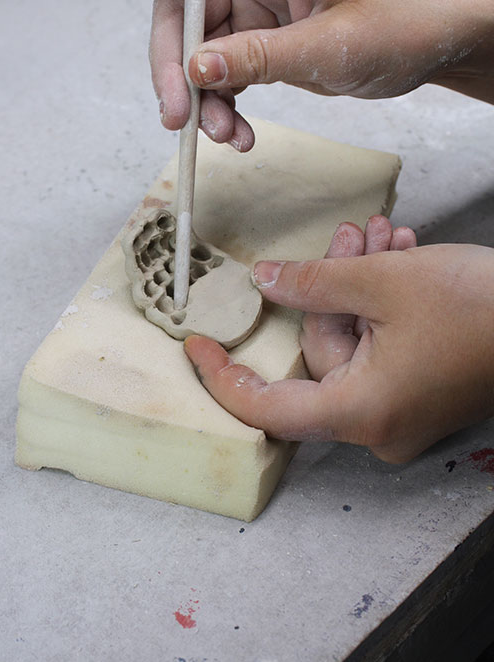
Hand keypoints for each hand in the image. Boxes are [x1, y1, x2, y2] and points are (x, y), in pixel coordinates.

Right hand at [150, 0, 493, 146]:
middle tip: (178, 111)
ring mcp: (253, 11)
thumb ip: (261, 56)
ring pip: (195, 47)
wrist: (431, 47)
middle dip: (172, 58)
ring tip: (221, 133)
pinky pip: (221, 73)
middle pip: (181, 1)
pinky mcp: (259, 44)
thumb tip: (196, 68)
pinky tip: (238, 133)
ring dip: (198, 95)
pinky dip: (222, 106)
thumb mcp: (332, 45)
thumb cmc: (401, 23)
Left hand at [184, 216, 493, 462]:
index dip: (223, 376)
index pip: (266, 407)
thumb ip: (312, 282)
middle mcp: (378, 424)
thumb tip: (264, 282)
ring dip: (362, 284)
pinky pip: (380, 348)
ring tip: (384, 237)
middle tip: (352, 237)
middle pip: (320, 353)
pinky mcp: (421, 393)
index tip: (196, 344)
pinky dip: (384, 303)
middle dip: (330, 287)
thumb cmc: (479, 308)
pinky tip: (401, 257)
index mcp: (360, 412)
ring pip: (354, 341)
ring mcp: (403, 411)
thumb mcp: (384, 282)